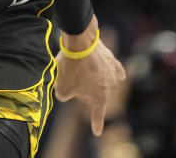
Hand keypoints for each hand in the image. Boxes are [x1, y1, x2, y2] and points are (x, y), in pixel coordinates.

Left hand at [54, 22, 126, 136]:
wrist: (80, 42)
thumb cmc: (71, 68)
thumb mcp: (61, 89)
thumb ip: (65, 96)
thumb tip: (68, 93)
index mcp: (99, 97)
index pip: (97, 114)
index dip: (96, 124)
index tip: (97, 132)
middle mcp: (109, 87)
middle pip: (95, 93)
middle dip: (83, 89)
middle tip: (71, 77)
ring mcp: (112, 73)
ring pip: (102, 80)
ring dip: (92, 77)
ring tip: (80, 67)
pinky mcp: (112, 59)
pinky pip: (114, 69)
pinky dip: (111, 70)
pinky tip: (112, 72)